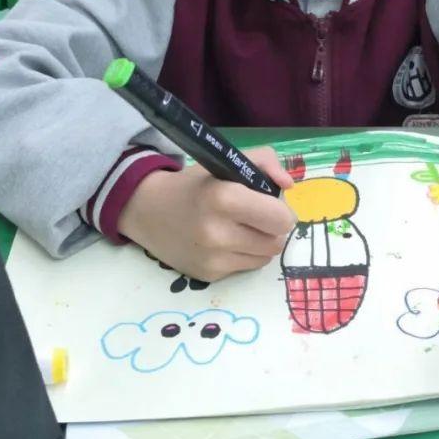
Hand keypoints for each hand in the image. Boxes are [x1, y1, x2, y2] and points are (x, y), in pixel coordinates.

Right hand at [118, 147, 297, 282]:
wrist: (148, 210)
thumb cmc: (195, 184)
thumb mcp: (227, 162)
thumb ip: (266, 162)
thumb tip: (289, 187)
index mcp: (224, 198)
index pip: (281, 219)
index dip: (281, 211)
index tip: (271, 204)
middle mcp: (217, 232)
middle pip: (276, 242)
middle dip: (273, 228)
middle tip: (257, 216)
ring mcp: (212, 258)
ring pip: (264, 258)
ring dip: (260, 243)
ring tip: (240, 228)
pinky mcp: (207, 276)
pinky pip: (245, 268)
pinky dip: (243, 255)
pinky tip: (225, 242)